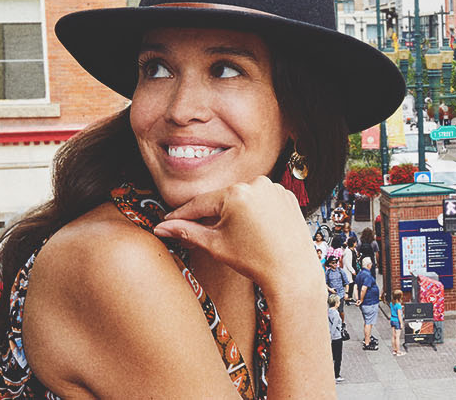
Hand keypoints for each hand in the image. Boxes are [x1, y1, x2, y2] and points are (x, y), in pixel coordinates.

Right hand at [154, 176, 319, 290]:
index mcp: (236, 193)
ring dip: (233, 212)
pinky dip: (254, 211)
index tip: (168, 222)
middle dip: (210, 215)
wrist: (292, 273)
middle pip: (222, 199)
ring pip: (242, 199)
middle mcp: (257, 183)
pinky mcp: (287, 195)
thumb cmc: (256, 261)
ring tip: (235, 236)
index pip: (200, 203)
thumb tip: (162, 228)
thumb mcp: (215, 245)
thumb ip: (187, 232)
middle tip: (198, 233)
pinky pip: (262, 200)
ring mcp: (274, 188)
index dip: (181, 215)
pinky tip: (254, 230)